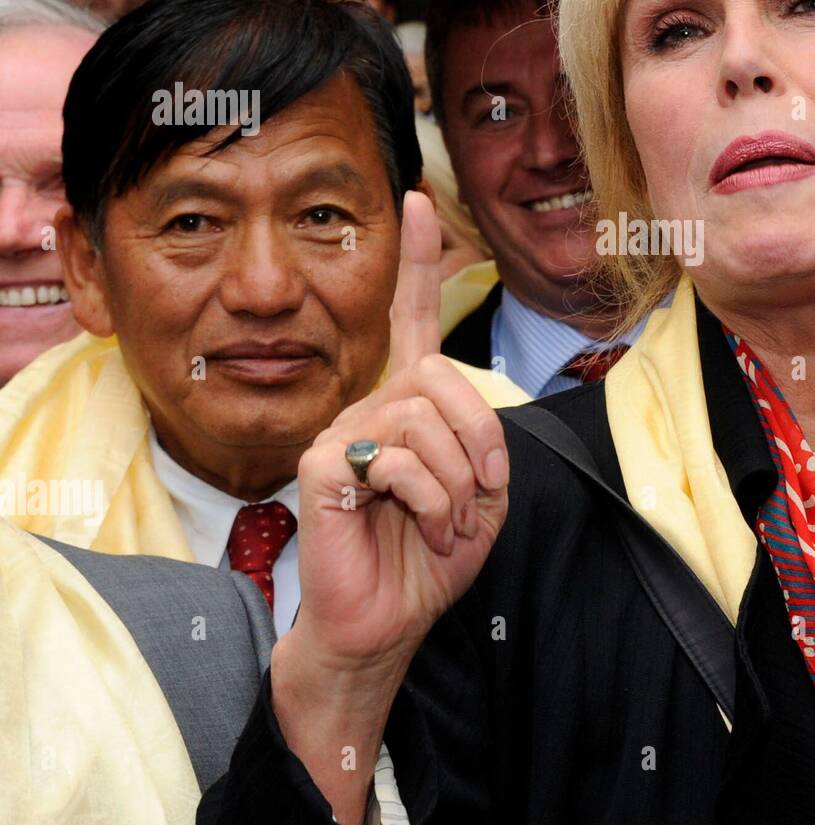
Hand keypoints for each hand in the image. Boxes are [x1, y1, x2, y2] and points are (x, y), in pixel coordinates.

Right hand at [291, 190, 509, 677]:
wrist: (386, 623)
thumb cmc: (427, 558)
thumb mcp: (481, 498)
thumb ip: (480, 443)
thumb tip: (462, 418)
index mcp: (407, 405)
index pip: (411, 321)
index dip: (416, 262)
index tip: (417, 201)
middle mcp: (371, 405)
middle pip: (441, 376)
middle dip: (480, 437)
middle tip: (483, 493)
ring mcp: (341, 430)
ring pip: (425, 418)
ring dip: (459, 483)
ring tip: (448, 523)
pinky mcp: (320, 464)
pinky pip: (398, 458)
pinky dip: (433, 503)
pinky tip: (422, 530)